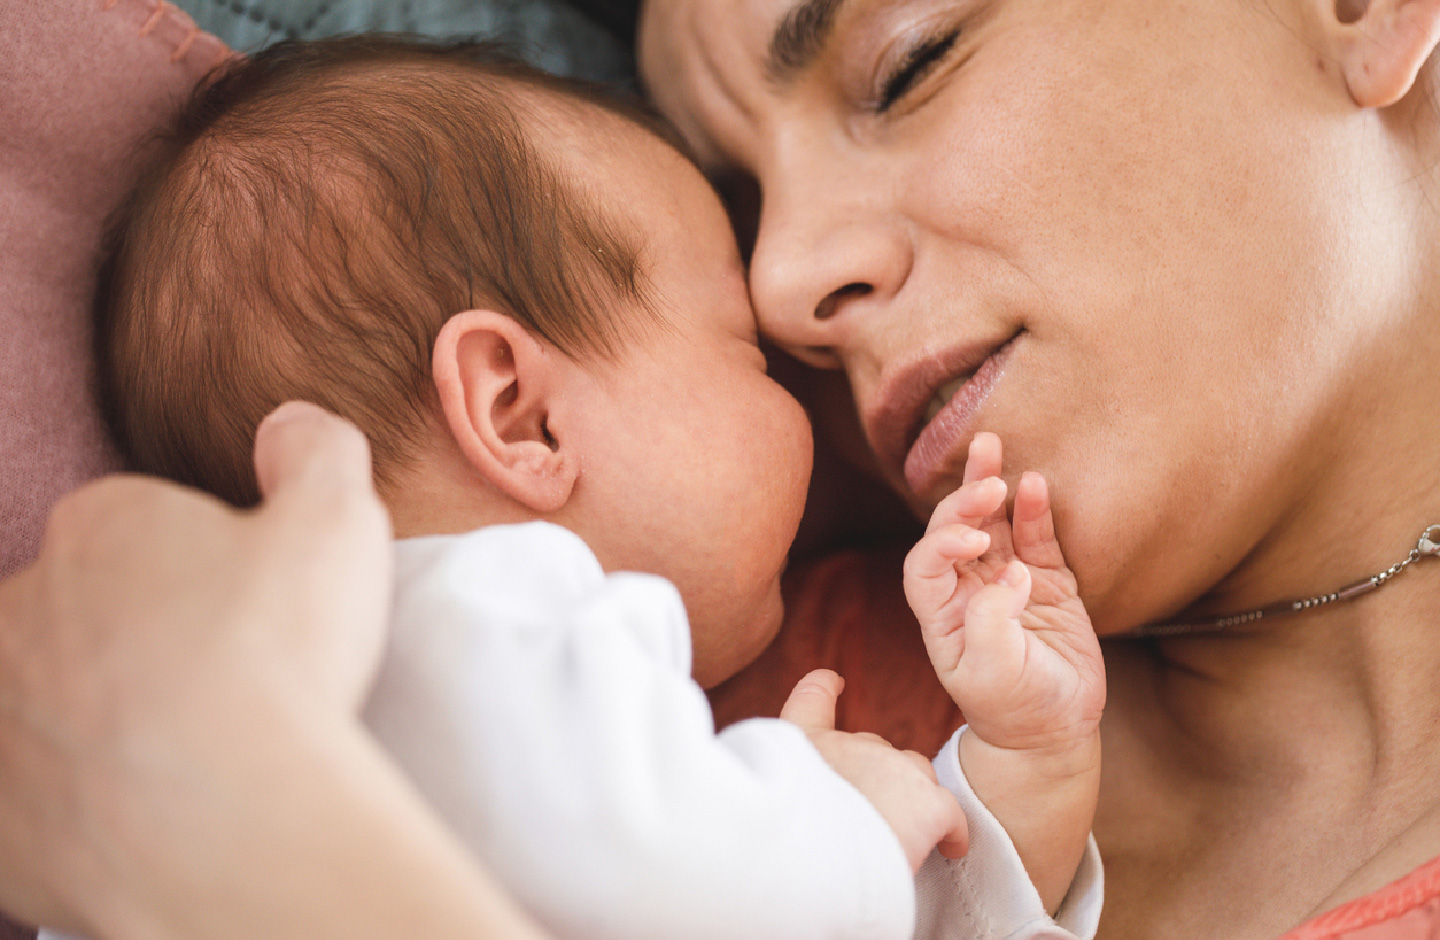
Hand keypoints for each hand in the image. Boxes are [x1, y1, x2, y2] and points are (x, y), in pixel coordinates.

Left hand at [0, 403, 393, 933]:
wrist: (230, 823)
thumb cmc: (279, 660)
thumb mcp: (337, 520)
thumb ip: (315, 450)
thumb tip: (287, 424)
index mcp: (101, 526)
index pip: (140, 529)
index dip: (203, 566)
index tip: (249, 613)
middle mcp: (20, 606)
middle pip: (85, 609)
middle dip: (138, 634)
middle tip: (222, 683)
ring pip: (48, 696)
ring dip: (98, 711)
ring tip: (188, 749)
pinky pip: (32, 790)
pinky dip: (74, 794)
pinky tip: (146, 807)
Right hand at [780, 669, 967, 870]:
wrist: (804, 860)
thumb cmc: (779, 847)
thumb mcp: (770, 804)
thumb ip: (783, 794)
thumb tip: (779, 824)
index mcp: (798, 748)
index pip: (811, 703)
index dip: (822, 689)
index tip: (832, 681)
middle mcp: (846, 747)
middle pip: (872, 749)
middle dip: (874, 776)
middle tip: (863, 818)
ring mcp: (889, 767)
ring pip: (915, 774)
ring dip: (909, 799)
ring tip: (900, 834)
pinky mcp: (925, 803)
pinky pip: (948, 814)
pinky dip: (950, 831)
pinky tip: (949, 847)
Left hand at [903, 432, 1103, 911]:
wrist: (1055, 730)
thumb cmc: (1013, 708)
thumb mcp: (993, 676)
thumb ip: (992, 623)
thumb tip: (1012, 574)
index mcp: (941, 614)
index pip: (925, 563)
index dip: (942, 542)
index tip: (974, 542)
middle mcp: (968, 589)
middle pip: (953, 529)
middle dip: (964, 500)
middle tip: (987, 477)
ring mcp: (1007, 580)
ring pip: (992, 522)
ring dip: (989, 484)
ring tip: (991, 443)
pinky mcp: (1047, 580)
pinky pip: (1037, 538)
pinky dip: (1035, 511)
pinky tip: (1037, 483)